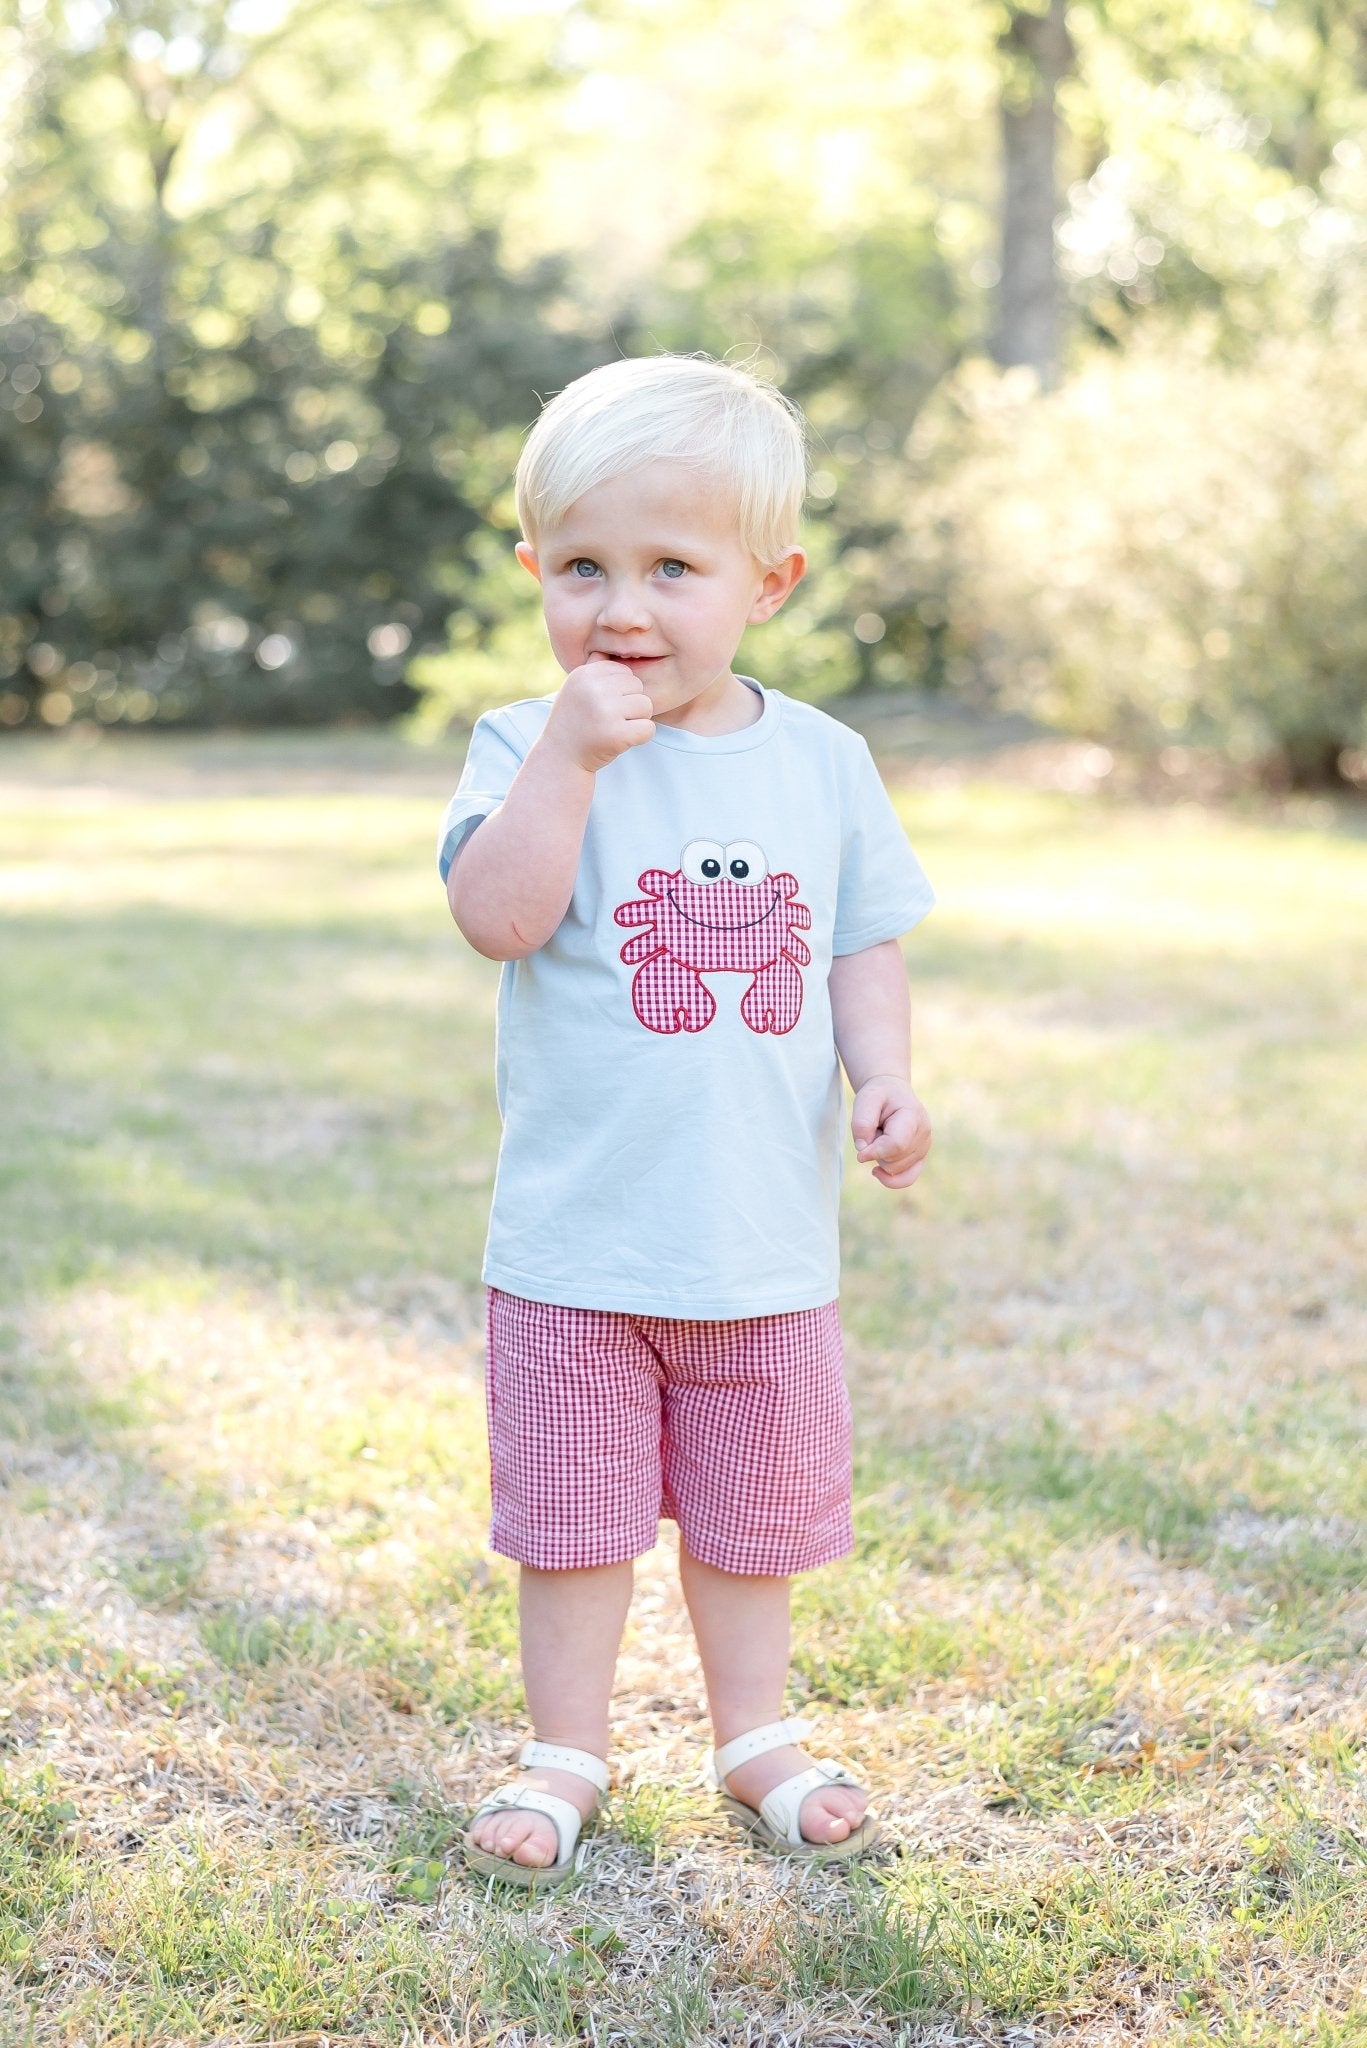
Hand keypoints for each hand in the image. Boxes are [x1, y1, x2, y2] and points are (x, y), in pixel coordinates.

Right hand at [541, 658, 655, 772]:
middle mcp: (593, 689)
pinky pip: (648, 728)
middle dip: (630, 704)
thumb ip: (594, 665)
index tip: (603, 706)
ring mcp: (605, 711)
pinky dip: (640, 737)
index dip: (620, 691)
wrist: (560, 757)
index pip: (625, 672)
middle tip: (609, 720)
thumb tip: (610, 637)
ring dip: (636, 720)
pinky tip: (621, 740)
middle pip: (638, 687)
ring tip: (615, 728)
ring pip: (646, 706)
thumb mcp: (576, 687)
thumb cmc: (574, 720)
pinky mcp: (616, 734)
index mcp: (585, 674)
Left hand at [851, 1076, 930, 1188]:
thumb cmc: (879, 1095)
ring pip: (895, 1170)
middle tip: (875, 1130)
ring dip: (881, 1158)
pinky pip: (907, 1179)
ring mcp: (924, 1148)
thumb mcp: (865, 1099)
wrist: (892, 1093)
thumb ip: (862, 1123)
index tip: (860, 1152)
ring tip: (882, 1137)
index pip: (896, 1144)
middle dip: (876, 1151)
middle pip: (894, 1160)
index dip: (875, 1151)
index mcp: (913, 1116)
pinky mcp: (920, 1158)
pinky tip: (877, 1171)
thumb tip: (863, 1150)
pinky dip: (890, 1179)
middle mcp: (924, 1134)